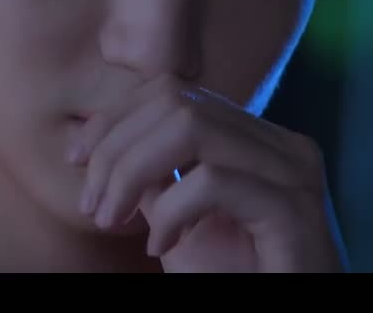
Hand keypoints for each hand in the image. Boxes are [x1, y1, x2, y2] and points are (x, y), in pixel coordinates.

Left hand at [69, 78, 347, 272]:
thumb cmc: (237, 281)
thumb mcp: (179, 225)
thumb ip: (154, 181)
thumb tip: (104, 146)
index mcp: (260, 141)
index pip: (178, 92)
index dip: (118, 116)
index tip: (78, 159)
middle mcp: (284, 145)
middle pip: (179, 102)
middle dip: (117, 146)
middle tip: (93, 204)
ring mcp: (294, 173)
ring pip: (192, 128)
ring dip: (132, 171)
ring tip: (112, 218)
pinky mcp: (293, 210)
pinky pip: (213, 182)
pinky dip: (170, 210)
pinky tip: (159, 246)